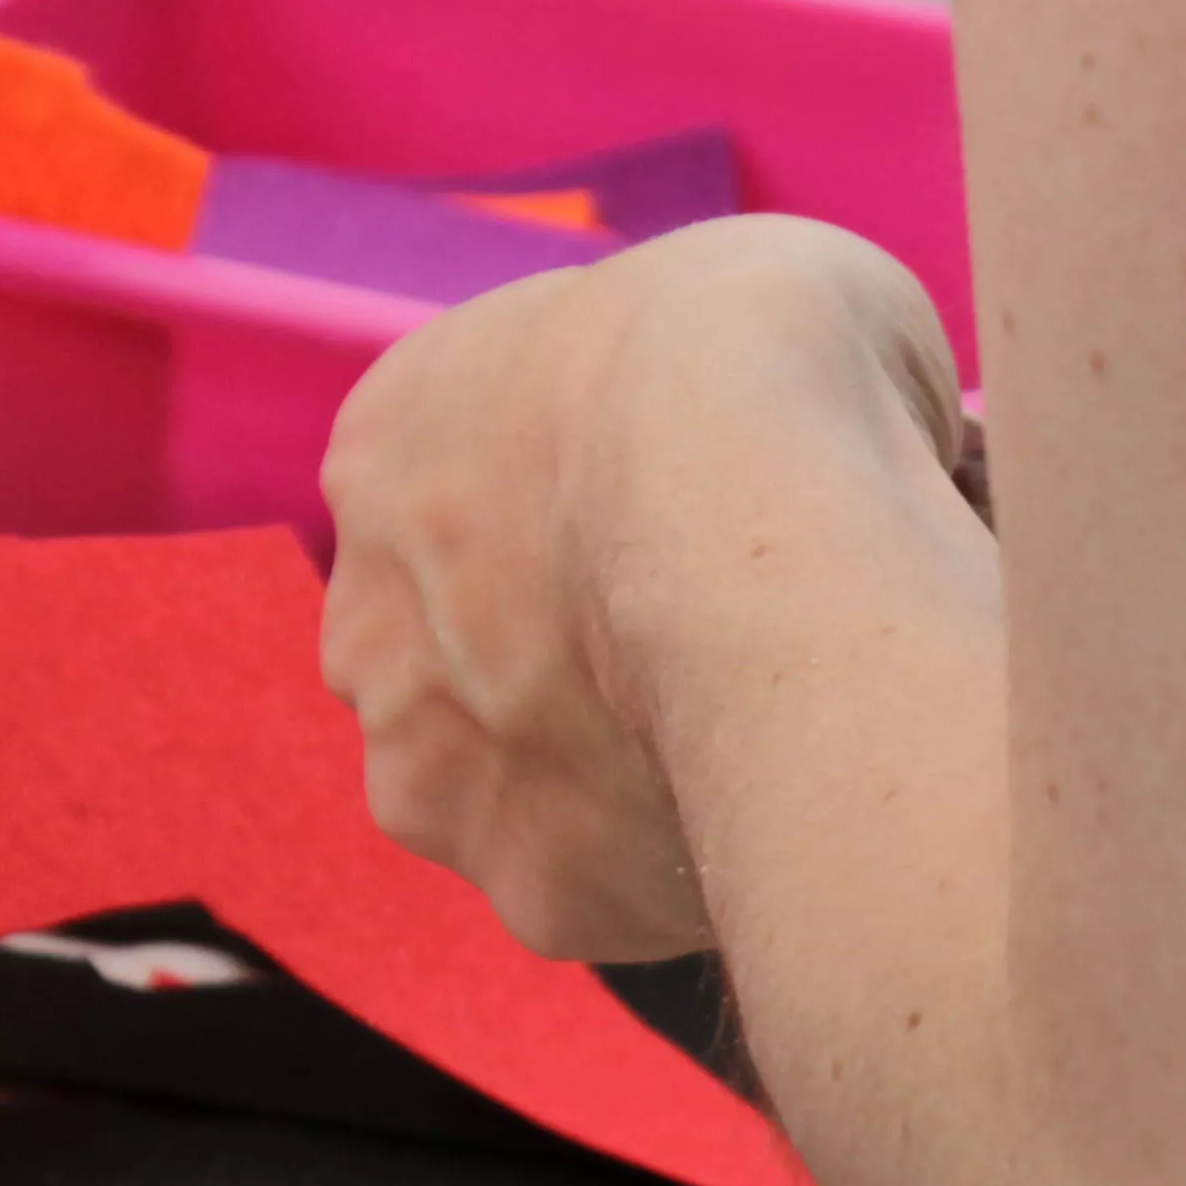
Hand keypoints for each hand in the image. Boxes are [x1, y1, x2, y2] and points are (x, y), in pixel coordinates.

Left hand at [317, 217, 972, 960]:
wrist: (757, 503)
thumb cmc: (757, 361)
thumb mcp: (761, 292)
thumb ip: (734, 388)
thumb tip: (818, 447)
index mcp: (392, 442)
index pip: (477, 504)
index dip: (599, 524)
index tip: (699, 537)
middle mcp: (367, 615)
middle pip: (473, 665)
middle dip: (577, 671)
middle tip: (725, 656)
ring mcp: (431, 768)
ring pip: (526, 796)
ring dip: (620, 782)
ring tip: (768, 748)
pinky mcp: (532, 889)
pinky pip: (618, 892)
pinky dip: (695, 868)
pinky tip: (790, 811)